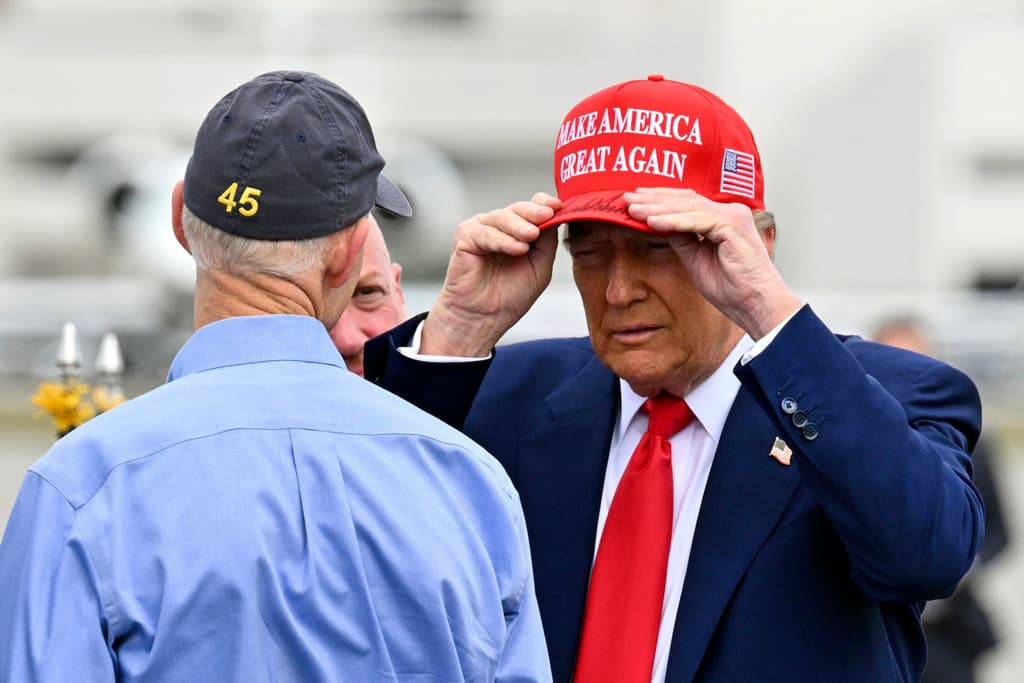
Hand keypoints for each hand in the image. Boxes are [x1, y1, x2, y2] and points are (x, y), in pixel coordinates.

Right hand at [421, 193, 561, 355]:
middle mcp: (498, 226)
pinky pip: (484, 232)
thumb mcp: (540, 266)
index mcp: (516, 230)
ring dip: (519, 226)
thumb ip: (548, 241)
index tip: (558, 206)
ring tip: (531, 236)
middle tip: (547, 215)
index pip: (531, 207)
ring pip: (501, 217)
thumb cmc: (509, 297)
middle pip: (518, 209)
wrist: (484, 318)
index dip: (544, 204)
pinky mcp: (464, 239)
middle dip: (534, 211)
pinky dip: (502, 239)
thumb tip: (558, 216)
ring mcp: (479, 230)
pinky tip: (516, 248)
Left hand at [624, 188, 800, 338]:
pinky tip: (652, 221)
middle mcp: (730, 212)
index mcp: (723, 219)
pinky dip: (673, 221)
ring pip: (688, 207)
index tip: (635, 202)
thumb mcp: (696, 260)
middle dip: (654, 199)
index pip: (687, 203)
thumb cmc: (733, 288)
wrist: (755, 305)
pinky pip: (696, 220)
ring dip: (657, 208)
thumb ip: (681, 240)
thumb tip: (658, 225)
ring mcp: (733, 216)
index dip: (660, 201)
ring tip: (633, 208)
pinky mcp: (733, 225)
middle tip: (626, 197)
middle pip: (685, 200)